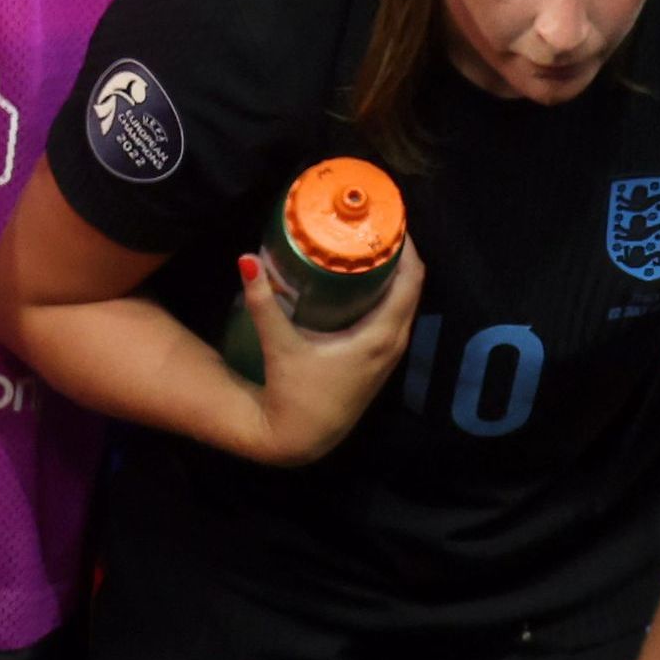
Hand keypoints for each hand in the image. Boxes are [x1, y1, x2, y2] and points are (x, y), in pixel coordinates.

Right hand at [234, 239, 423, 464]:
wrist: (301, 440)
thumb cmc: (294, 394)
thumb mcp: (279, 345)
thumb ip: (263, 303)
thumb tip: (247, 259)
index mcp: (380, 337)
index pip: (411, 282)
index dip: (408, 248)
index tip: (392, 220)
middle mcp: (394, 344)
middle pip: (412, 288)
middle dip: (401, 256)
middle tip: (377, 225)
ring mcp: (391, 356)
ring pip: (405, 305)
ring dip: (397, 276)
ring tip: (374, 246)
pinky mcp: (381, 363)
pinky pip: (396, 318)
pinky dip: (390, 296)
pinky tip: (369, 281)